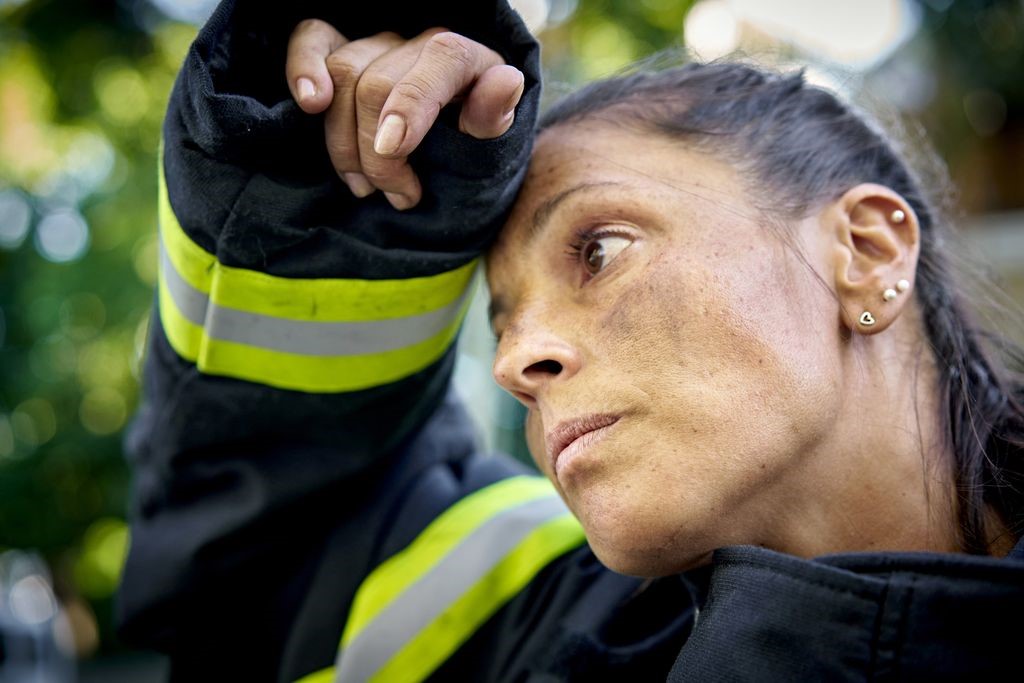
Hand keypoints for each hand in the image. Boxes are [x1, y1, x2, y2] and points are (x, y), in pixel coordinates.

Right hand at [286, 19, 524, 209]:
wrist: (455, 143)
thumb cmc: (471, 144)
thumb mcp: (493, 142)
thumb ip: (494, 116)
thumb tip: (504, 82)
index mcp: (462, 58)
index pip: (431, 68)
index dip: (407, 109)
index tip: (392, 151)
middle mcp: (417, 43)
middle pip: (376, 84)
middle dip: (377, 154)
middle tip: (398, 197)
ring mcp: (378, 44)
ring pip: (342, 74)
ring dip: (343, 142)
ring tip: (364, 187)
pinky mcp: (343, 50)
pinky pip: (313, 39)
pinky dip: (302, 67)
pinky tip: (309, 103)